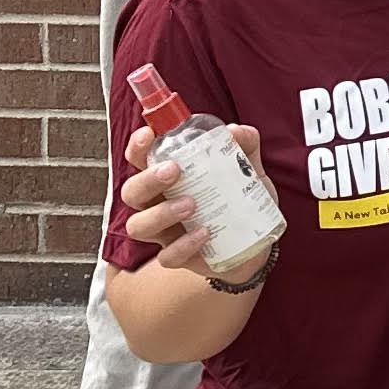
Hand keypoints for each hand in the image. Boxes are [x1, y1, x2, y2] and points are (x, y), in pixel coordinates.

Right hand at [114, 118, 263, 277]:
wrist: (257, 243)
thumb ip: (245, 147)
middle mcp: (158, 203)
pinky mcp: (178, 257)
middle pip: (131, 192)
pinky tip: (205, 233)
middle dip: (147, 180)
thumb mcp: (248, 169)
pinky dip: (183, 245)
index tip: (149, 135)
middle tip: (174, 171)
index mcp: (168, 178)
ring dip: (161, 213)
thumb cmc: (241, 200)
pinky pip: (167, 256)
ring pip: (138, 226)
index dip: (137, 147)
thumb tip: (235, 131)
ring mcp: (165, 233)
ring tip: (192, 204)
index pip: (140, 159)